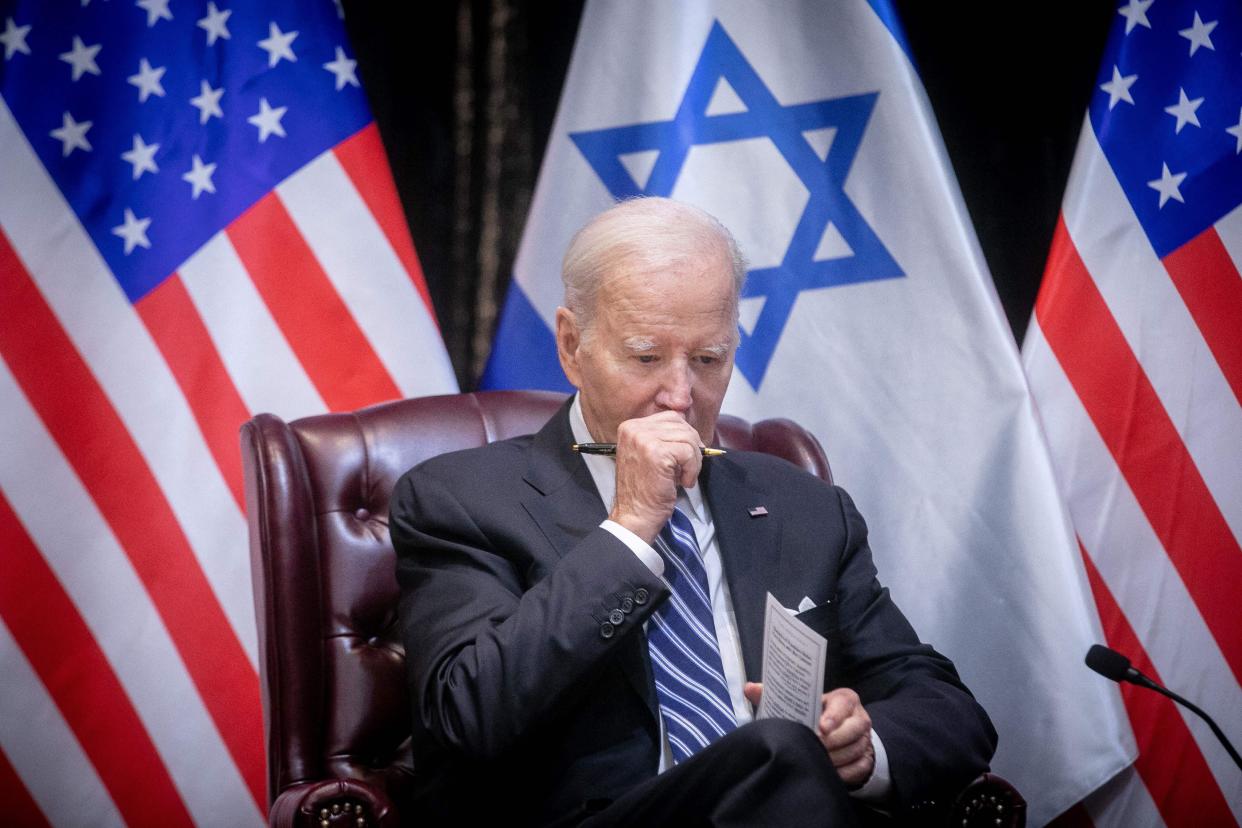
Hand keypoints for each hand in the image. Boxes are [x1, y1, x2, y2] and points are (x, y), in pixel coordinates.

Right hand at [608, 411, 703, 541]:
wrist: (635, 515)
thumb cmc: (644, 490)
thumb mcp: (648, 455)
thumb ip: (663, 438)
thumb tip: (690, 430)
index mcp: (631, 427)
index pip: (671, 417)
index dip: (685, 435)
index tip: (685, 455)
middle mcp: (634, 430)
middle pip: (681, 425)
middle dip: (692, 447)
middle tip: (687, 468)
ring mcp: (644, 440)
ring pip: (688, 438)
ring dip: (693, 461)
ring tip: (683, 477)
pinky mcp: (657, 453)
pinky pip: (689, 453)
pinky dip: (692, 469)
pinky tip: (683, 482)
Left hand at [743, 683, 875, 787]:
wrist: (838, 731)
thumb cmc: (815, 714)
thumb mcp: (800, 702)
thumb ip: (776, 695)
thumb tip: (749, 688)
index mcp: (844, 699)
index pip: (844, 705)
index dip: (834, 716)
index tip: (820, 727)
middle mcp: (859, 718)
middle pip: (853, 730)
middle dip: (832, 741)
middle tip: (814, 747)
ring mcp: (865, 740)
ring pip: (855, 750)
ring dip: (835, 758)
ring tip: (816, 760)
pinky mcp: (866, 759)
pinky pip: (858, 769)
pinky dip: (843, 773)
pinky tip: (827, 772)